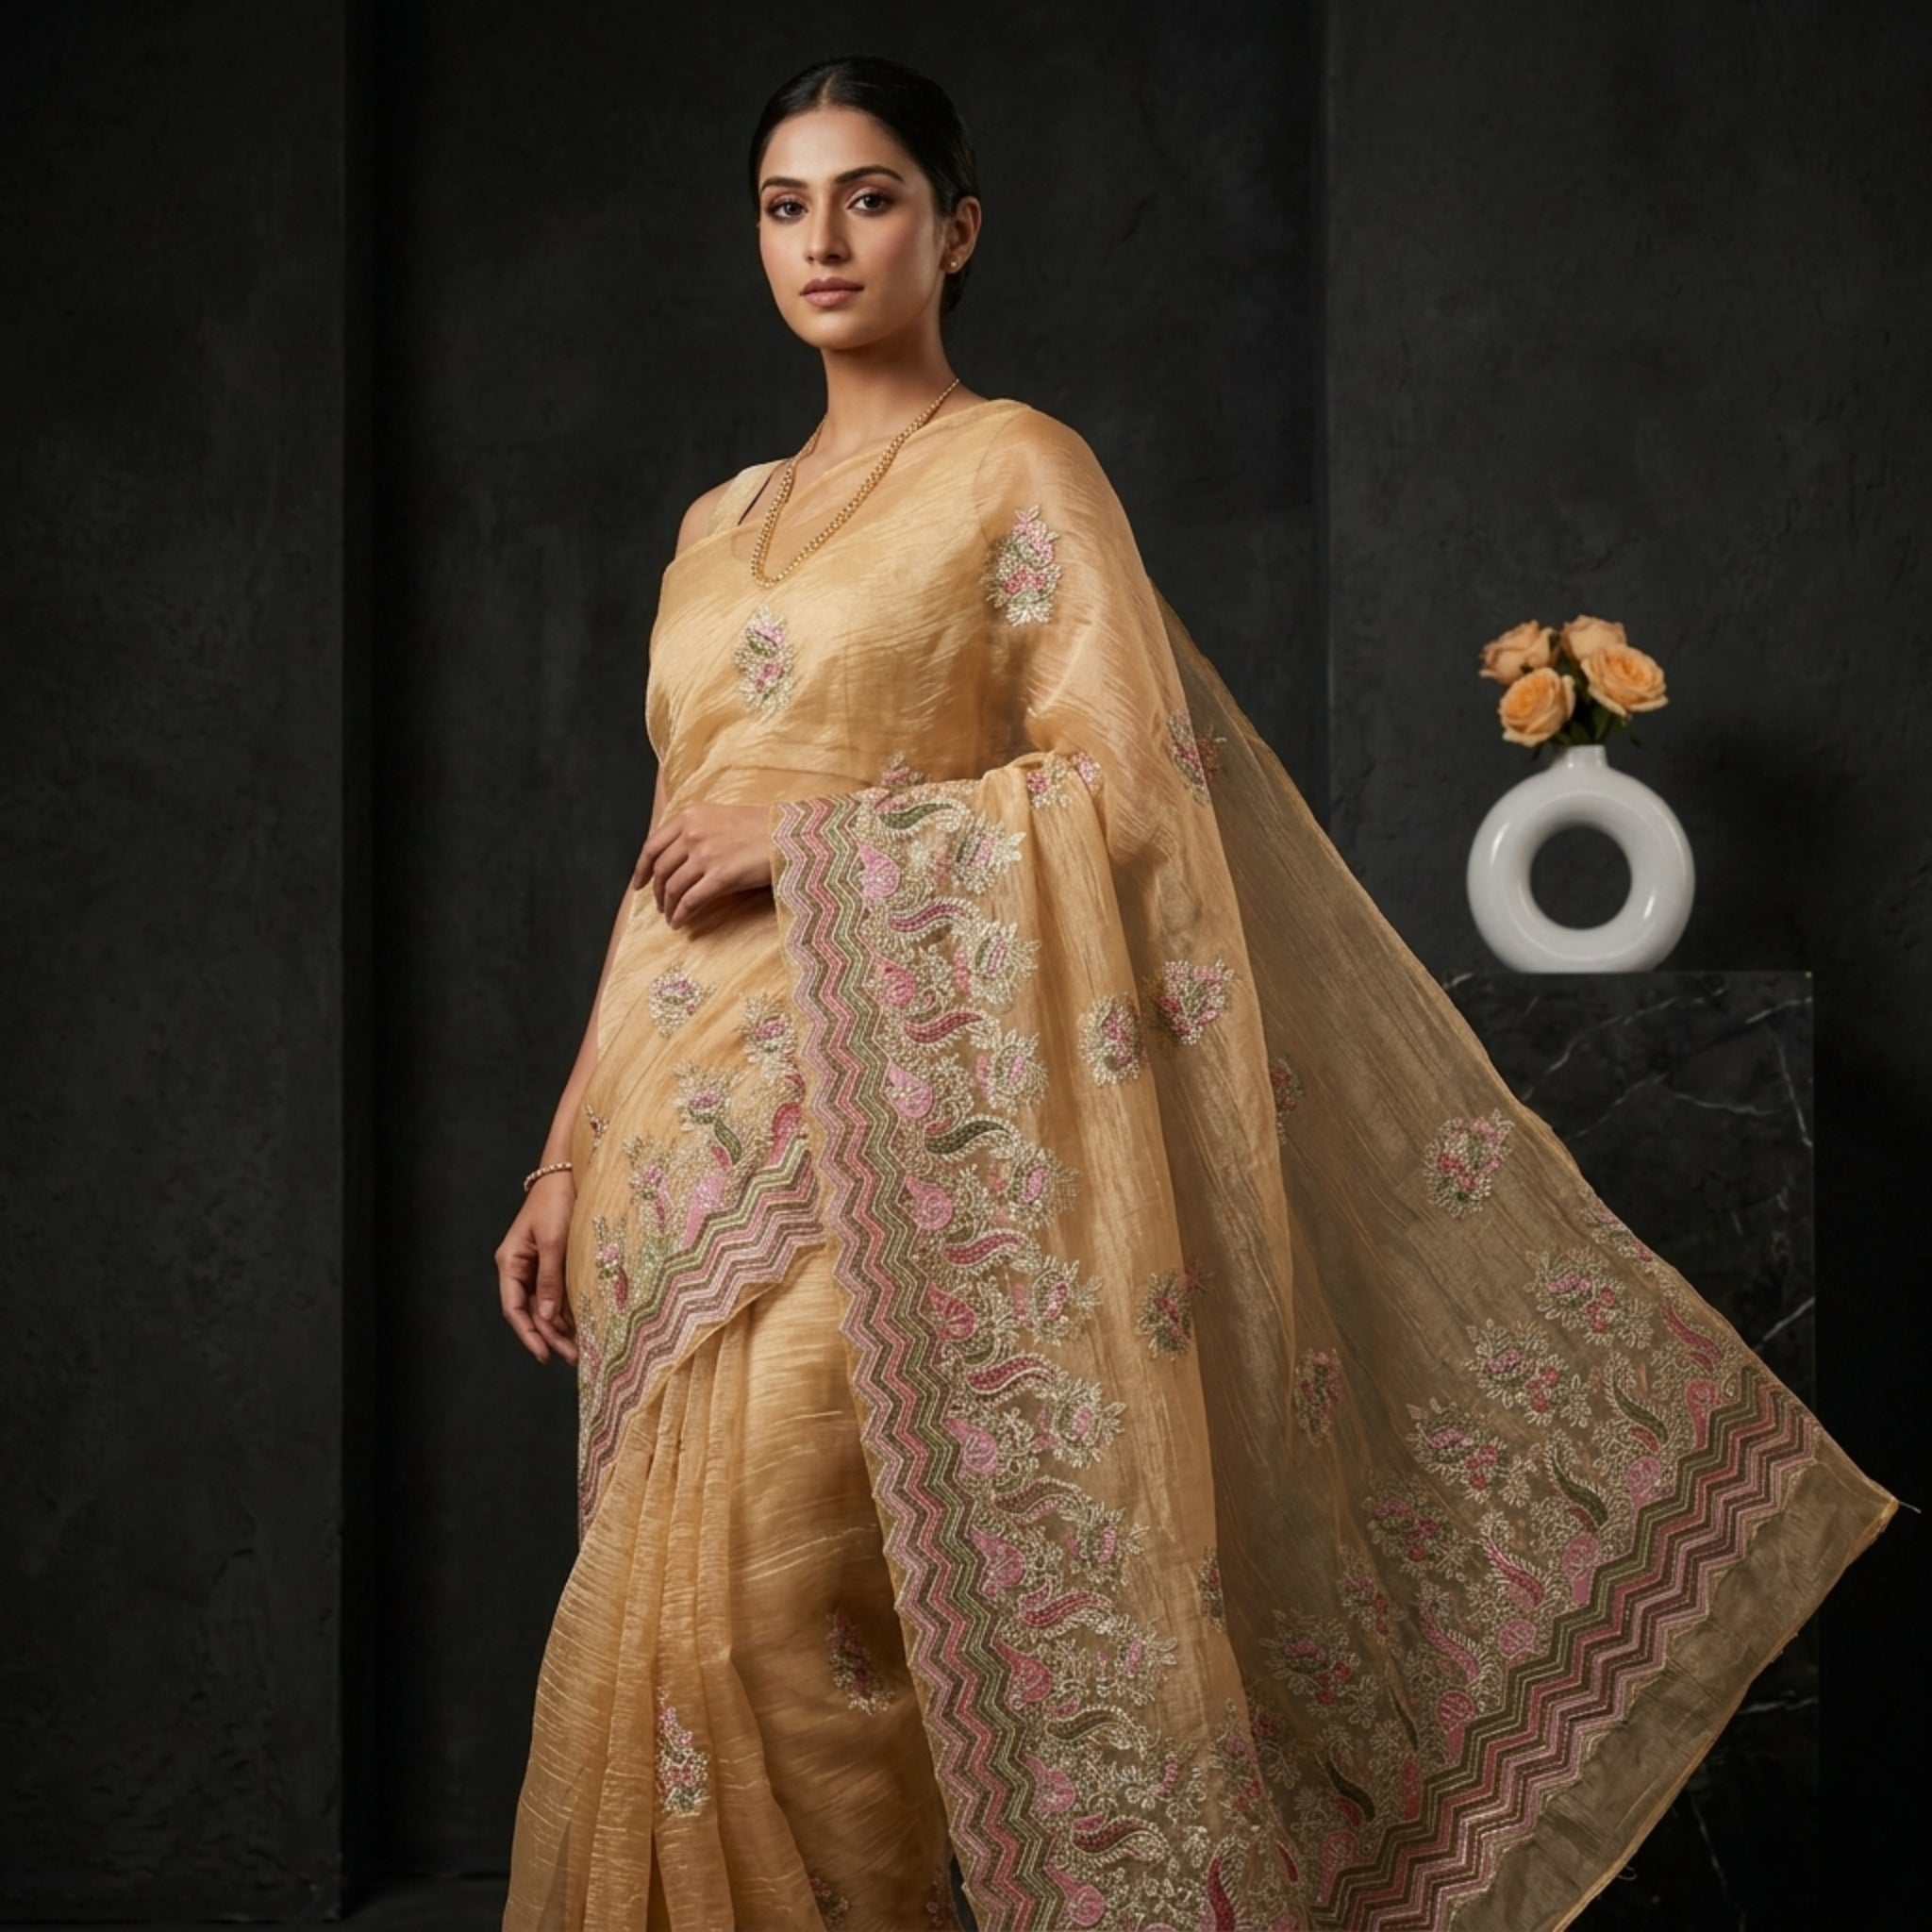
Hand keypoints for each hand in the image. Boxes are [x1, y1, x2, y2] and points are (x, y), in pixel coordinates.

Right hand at [494, 1172, 579, 1364]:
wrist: (569, 1172)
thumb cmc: (557, 1201)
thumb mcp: (555, 1241)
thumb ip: (550, 1279)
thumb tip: (546, 1318)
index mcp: (511, 1262)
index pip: (514, 1308)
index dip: (528, 1335)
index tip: (544, 1356)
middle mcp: (520, 1267)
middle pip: (531, 1311)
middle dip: (549, 1336)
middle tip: (572, 1358)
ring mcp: (537, 1265)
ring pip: (545, 1305)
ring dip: (560, 1327)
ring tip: (580, 1349)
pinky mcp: (554, 1262)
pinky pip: (558, 1293)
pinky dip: (568, 1310)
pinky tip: (582, 1326)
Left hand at [635, 801, 772, 927]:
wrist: (792, 835)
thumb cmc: (764, 828)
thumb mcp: (722, 817)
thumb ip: (697, 829)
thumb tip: (678, 855)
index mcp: (691, 816)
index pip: (653, 845)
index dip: (642, 868)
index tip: (639, 883)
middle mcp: (694, 833)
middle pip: (662, 869)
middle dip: (657, 891)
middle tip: (660, 905)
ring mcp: (706, 854)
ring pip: (674, 887)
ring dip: (668, 906)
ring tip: (671, 916)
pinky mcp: (721, 876)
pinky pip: (691, 901)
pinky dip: (681, 915)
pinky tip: (680, 923)